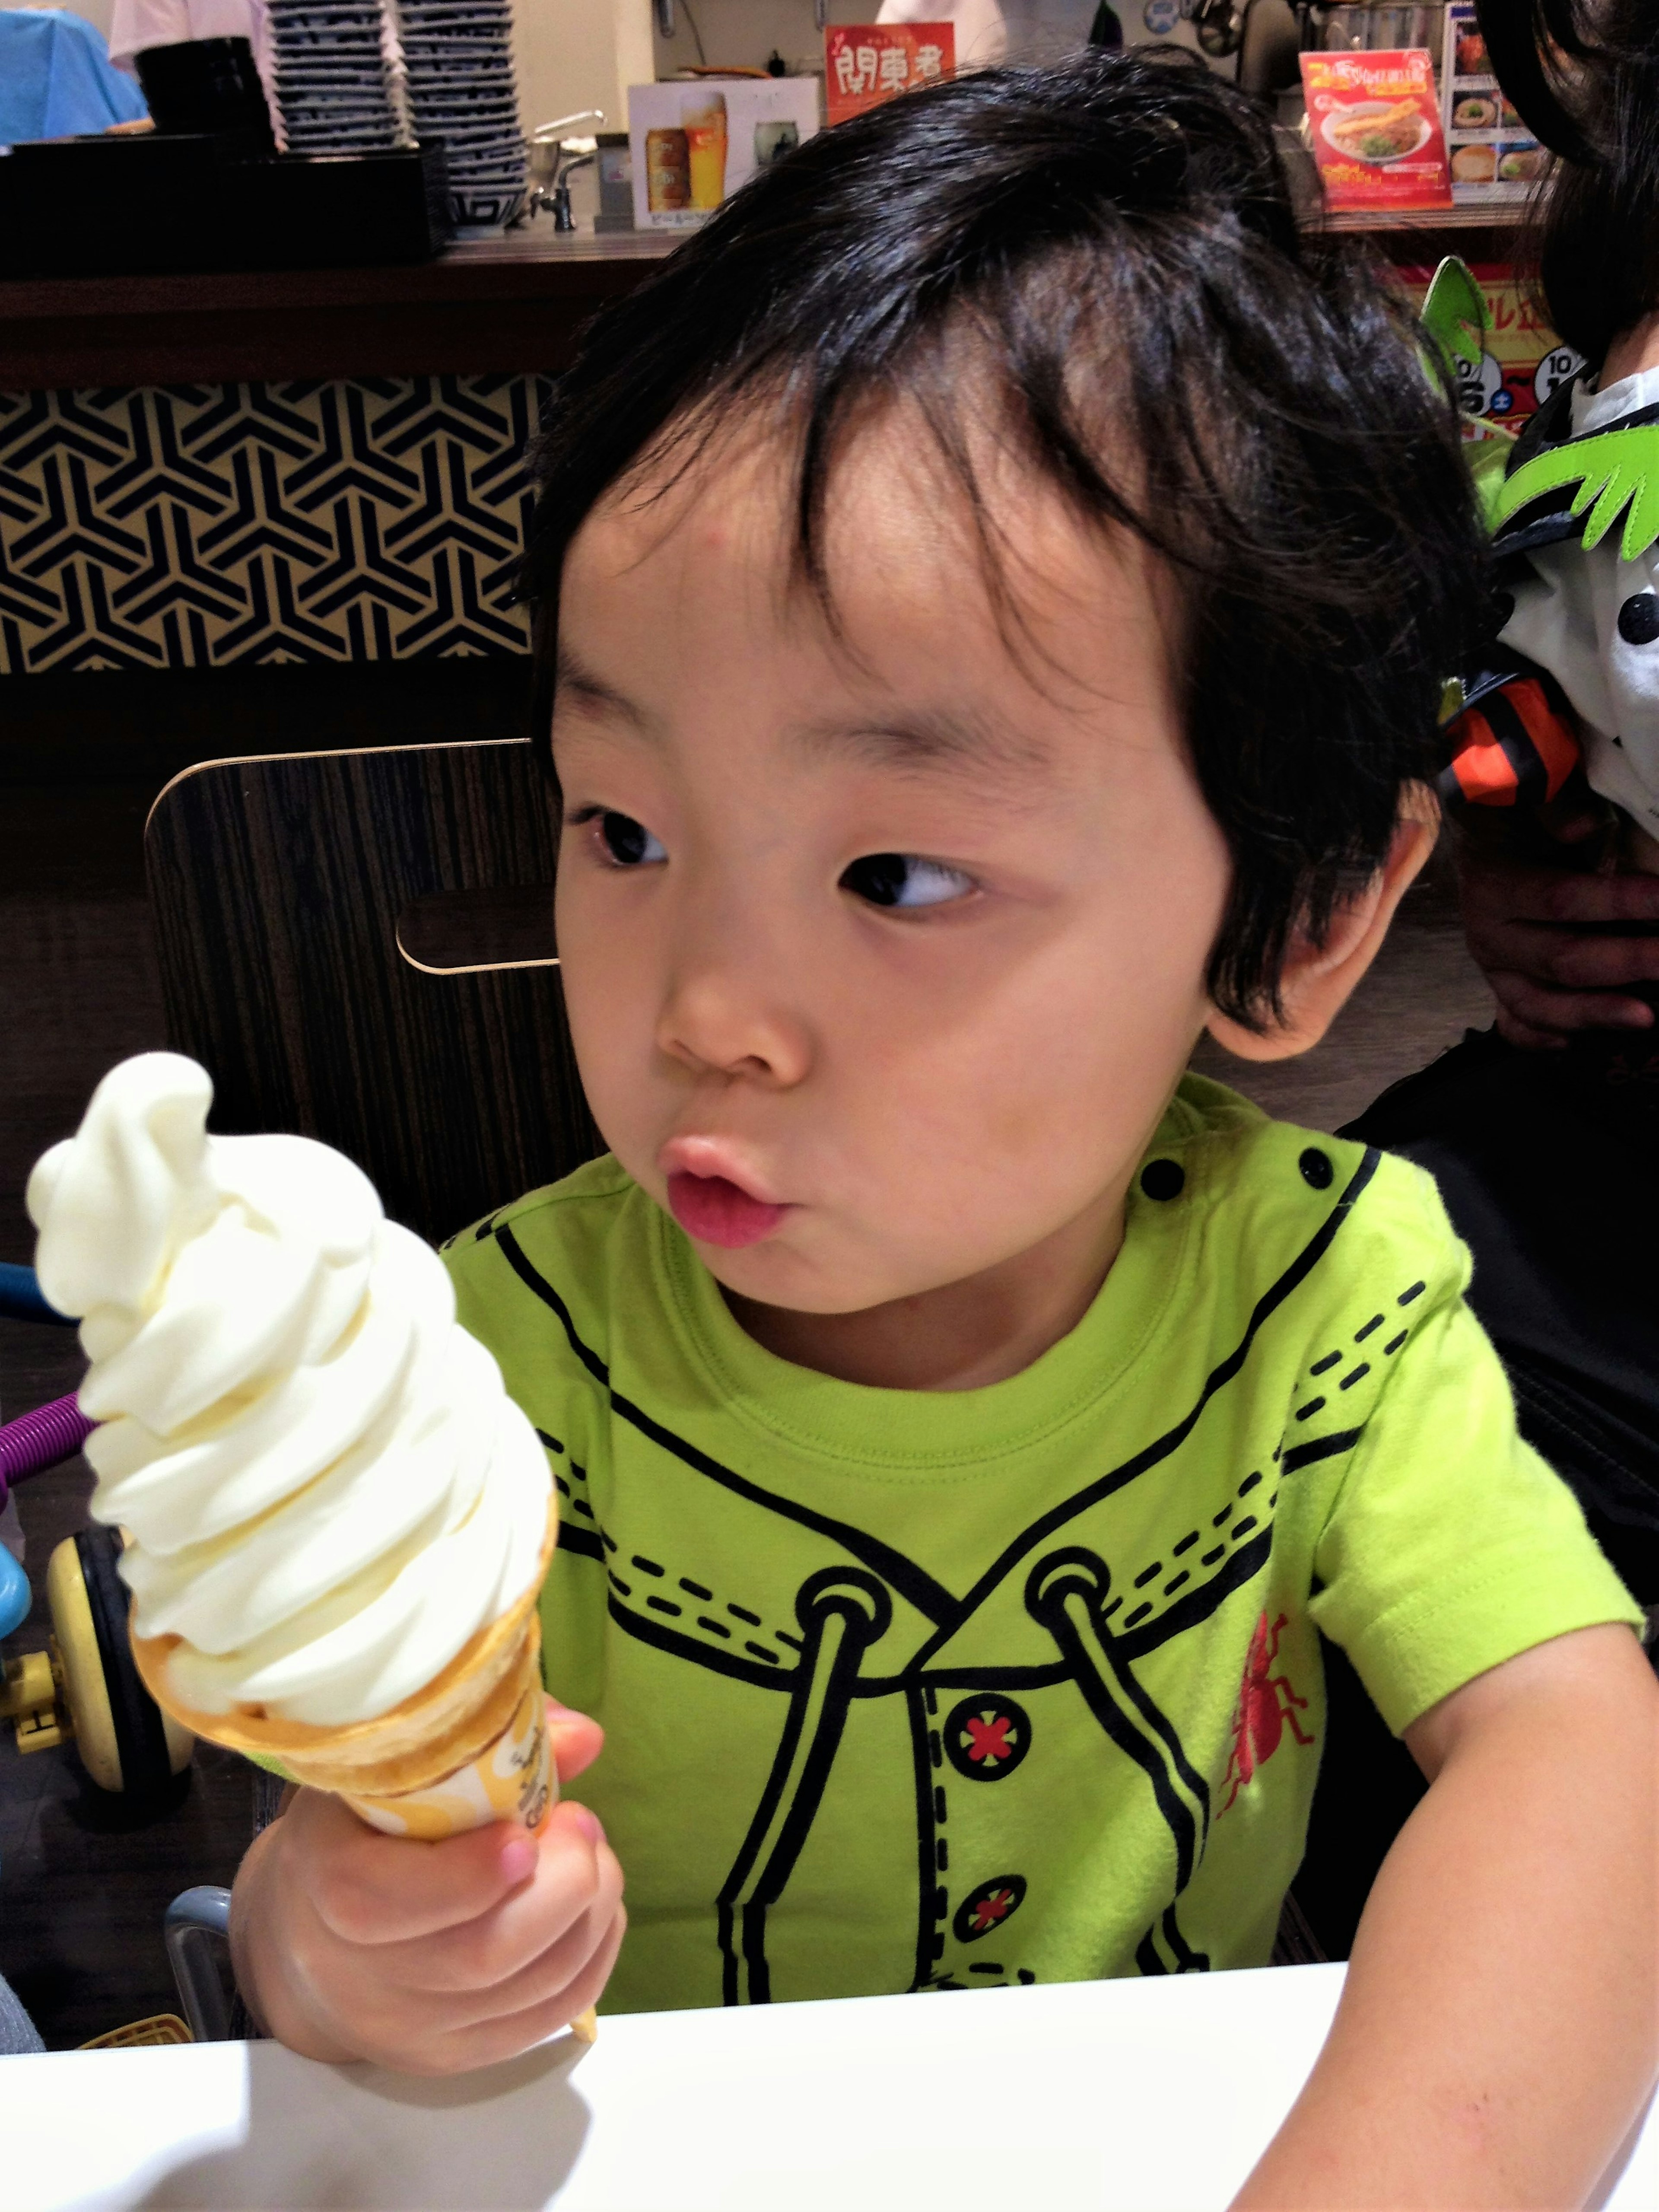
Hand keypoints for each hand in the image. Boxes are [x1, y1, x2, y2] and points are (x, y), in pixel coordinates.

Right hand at [229, 1698, 624, 2073]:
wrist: (306, 1937)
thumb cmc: (356, 1830)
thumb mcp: (389, 1770)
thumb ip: (482, 1741)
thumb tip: (583, 1738)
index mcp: (324, 1881)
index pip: (380, 1902)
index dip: (466, 1873)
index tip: (522, 1833)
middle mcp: (356, 1972)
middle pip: (479, 1955)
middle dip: (560, 1886)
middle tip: (584, 1826)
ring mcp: (409, 2027)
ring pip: (526, 1989)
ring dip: (588, 1916)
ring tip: (595, 1859)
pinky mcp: (452, 2057)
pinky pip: (545, 2020)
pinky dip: (592, 1959)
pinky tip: (597, 1909)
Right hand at [1456, 802, 1658, 1045]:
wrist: (1479, 842)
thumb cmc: (1519, 822)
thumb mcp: (1531, 805)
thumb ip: (1556, 807)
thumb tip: (1584, 823)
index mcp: (1496, 885)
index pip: (1562, 900)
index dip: (1619, 903)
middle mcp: (1489, 934)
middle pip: (1561, 959)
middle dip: (1628, 963)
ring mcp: (1494, 969)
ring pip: (1539, 1004)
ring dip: (1595, 1014)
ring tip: (1647, 1019)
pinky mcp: (1501, 989)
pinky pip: (1516, 1025)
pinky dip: (1543, 1039)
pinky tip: (1577, 1045)